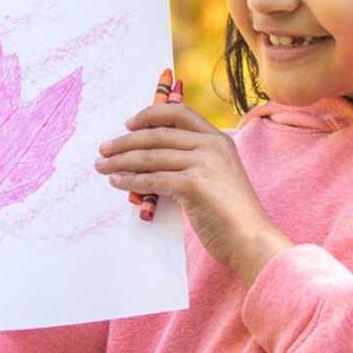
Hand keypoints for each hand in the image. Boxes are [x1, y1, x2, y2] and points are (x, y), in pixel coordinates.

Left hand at [95, 103, 291, 285]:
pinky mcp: (193, 184)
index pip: (179, 113)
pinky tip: (116, 182)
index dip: (150, 114)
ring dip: (121, 161)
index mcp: (218, 139)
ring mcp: (204, 163)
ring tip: (102, 166)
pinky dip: (130, 180)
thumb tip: (152, 159)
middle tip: (104, 149)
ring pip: (151, 156)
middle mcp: (211, 145)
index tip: (129, 123)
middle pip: (158, 134)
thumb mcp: (217, 176)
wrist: (251, 239)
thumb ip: (194, 162)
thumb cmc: (232, 215)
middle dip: (125, 141)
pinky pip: (152, 179)